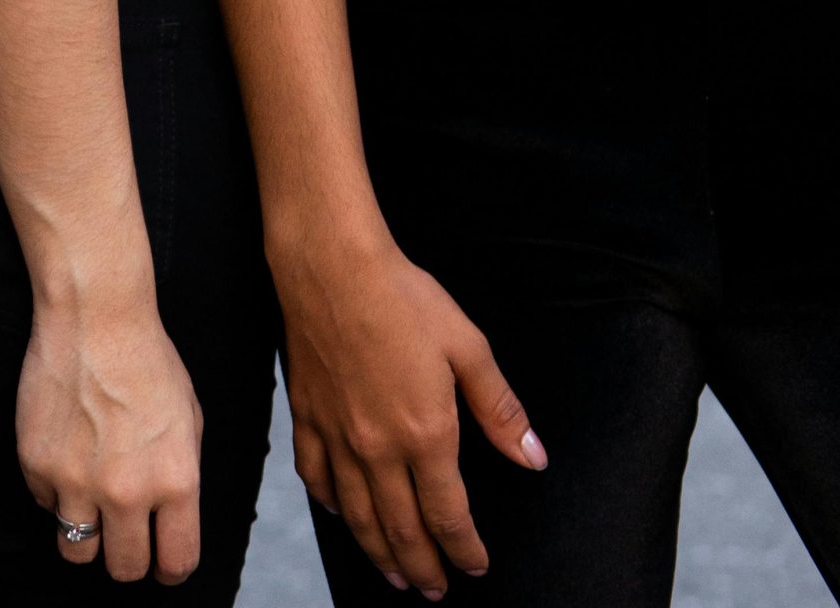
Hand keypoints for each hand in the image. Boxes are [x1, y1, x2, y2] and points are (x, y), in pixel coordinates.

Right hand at [17, 295, 203, 583]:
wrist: (96, 316)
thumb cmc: (148, 361)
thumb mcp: (188, 418)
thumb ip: (180, 476)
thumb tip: (169, 522)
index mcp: (175, 480)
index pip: (176, 561)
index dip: (172, 566)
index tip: (165, 561)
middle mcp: (126, 491)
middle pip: (124, 569)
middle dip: (129, 556)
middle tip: (126, 534)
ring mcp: (76, 482)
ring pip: (77, 552)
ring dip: (88, 534)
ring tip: (93, 498)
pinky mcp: (37, 467)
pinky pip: (46, 504)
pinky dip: (57, 489)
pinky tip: (69, 447)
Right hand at [279, 234, 544, 595]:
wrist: (332, 265)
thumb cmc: (402, 297)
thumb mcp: (467, 346)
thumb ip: (499, 409)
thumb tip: (533, 457)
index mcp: (425, 433)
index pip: (448, 515)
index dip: (464, 549)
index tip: (476, 567)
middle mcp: (378, 449)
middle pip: (401, 530)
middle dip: (424, 568)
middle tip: (435, 592)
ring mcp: (337, 437)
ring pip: (358, 518)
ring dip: (379, 554)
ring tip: (395, 576)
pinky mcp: (306, 418)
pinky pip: (317, 481)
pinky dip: (332, 508)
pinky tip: (343, 515)